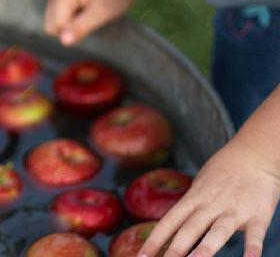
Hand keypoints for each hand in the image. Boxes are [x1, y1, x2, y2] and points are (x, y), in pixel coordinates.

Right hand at [43, 0, 138, 44]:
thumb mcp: (102, 14)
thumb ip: (81, 27)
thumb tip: (63, 42)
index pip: (54, 26)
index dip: (72, 31)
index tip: (89, 21)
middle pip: (50, 26)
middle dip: (68, 29)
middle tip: (88, 18)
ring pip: (51, 24)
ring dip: (68, 25)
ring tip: (85, 14)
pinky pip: (55, 19)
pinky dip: (68, 21)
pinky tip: (80, 11)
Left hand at [139, 136, 279, 256]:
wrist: (254, 154)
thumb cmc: (223, 170)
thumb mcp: (200, 185)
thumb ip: (191, 206)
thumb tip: (176, 224)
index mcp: (194, 198)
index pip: (170, 220)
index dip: (156, 238)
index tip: (143, 255)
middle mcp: (211, 205)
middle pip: (189, 229)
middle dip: (175, 249)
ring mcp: (234, 210)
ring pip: (218, 232)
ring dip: (206, 248)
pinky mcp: (258, 215)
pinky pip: (255, 235)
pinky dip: (253, 248)